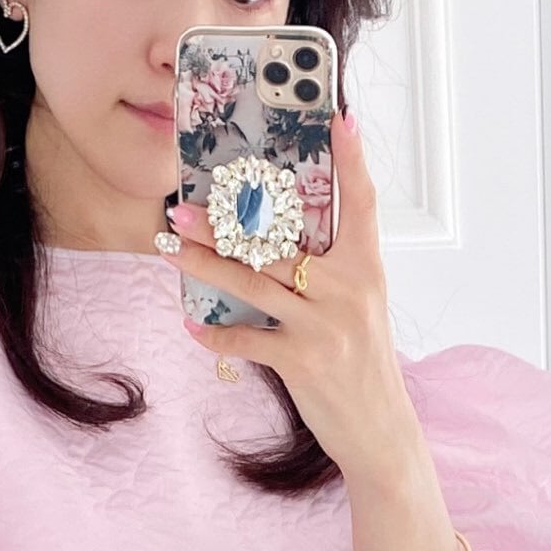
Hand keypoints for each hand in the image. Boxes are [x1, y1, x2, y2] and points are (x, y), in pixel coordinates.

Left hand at [165, 113, 420, 483]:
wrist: (380, 431)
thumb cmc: (361, 365)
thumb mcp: (359, 309)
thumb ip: (330, 272)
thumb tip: (275, 242)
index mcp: (365, 269)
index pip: (362, 203)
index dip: (352, 160)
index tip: (340, 119)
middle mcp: (347, 290)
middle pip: (279, 242)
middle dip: (226, 223)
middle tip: (184, 208)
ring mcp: (324, 326)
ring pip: (254, 283)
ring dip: (206, 265)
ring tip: (171, 248)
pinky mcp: (304, 362)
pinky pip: (248, 339)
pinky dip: (216, 334)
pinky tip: (192, 324)